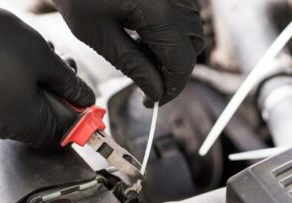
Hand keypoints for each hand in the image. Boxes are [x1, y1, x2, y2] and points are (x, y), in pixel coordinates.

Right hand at [0, 1, 94, 149]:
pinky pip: (5, 100)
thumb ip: (68, 82)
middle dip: (61, 92)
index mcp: (28, 122)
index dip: (79, 118)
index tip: (84, 100)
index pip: (63, 136)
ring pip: (26, 105)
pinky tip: (17, 57)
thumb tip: (86, 98)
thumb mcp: (41, 57)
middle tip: (63, 66)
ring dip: (40, 82)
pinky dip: (19, 82)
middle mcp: (6, 127)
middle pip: (46, 118)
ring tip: (40, 54)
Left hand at [52, 0, 203, 106]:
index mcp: (160, 11)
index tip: (153, 102)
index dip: (171, 89)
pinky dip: (169, 34)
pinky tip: (143, 38)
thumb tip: (155, 91)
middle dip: (173, 72)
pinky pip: (181, 16)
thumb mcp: (99, 35)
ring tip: (141, 59)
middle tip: (147, 84)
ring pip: (190, 32)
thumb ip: (132, 65)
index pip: (182, 62)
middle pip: (192, 48)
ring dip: (171, 53)